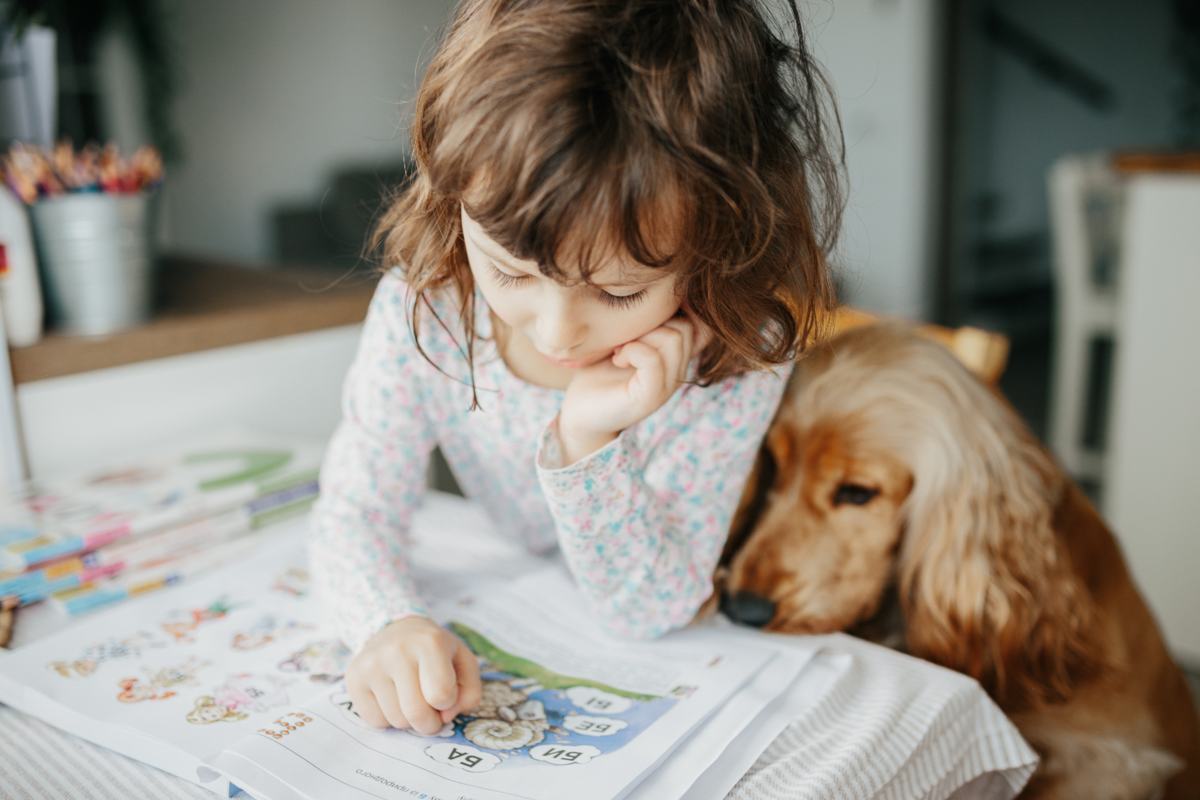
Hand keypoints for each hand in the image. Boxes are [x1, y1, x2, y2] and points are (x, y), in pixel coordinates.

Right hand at [344, 616, 480, 733]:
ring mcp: (371, 664)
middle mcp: (396, 650)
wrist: (397, 630)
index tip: (445, 695)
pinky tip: (391, 698)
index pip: (441, 695)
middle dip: (429, 723)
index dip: (447, 704)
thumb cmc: (434, 651)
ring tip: (410, 698)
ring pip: (396, 720)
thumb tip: (446, 716)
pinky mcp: (354, 678)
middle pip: (416, 713)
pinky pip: (374, 721)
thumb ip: (469, 692)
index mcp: (429, 642)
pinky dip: (387, 719)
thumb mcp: (462, 662)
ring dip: (408, 720)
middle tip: (431, 713)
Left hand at [558, 316, 711, 464]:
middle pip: (686, 325)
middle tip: (625, 338)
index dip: (677, 311)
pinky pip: (653, 359)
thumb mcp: (626, 336)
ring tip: (620, 350)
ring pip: (674, 338)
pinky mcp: (650, 398)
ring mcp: (667, 386)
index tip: (641, 318)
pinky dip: (632, 350)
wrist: (580, 409)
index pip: (701, 324)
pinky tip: (618, 359)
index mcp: (675, 357)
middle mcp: (678, 372)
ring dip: (641, 335)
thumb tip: (659, 289)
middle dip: (652, 322)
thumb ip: (646, 321)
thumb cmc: (599, 368)